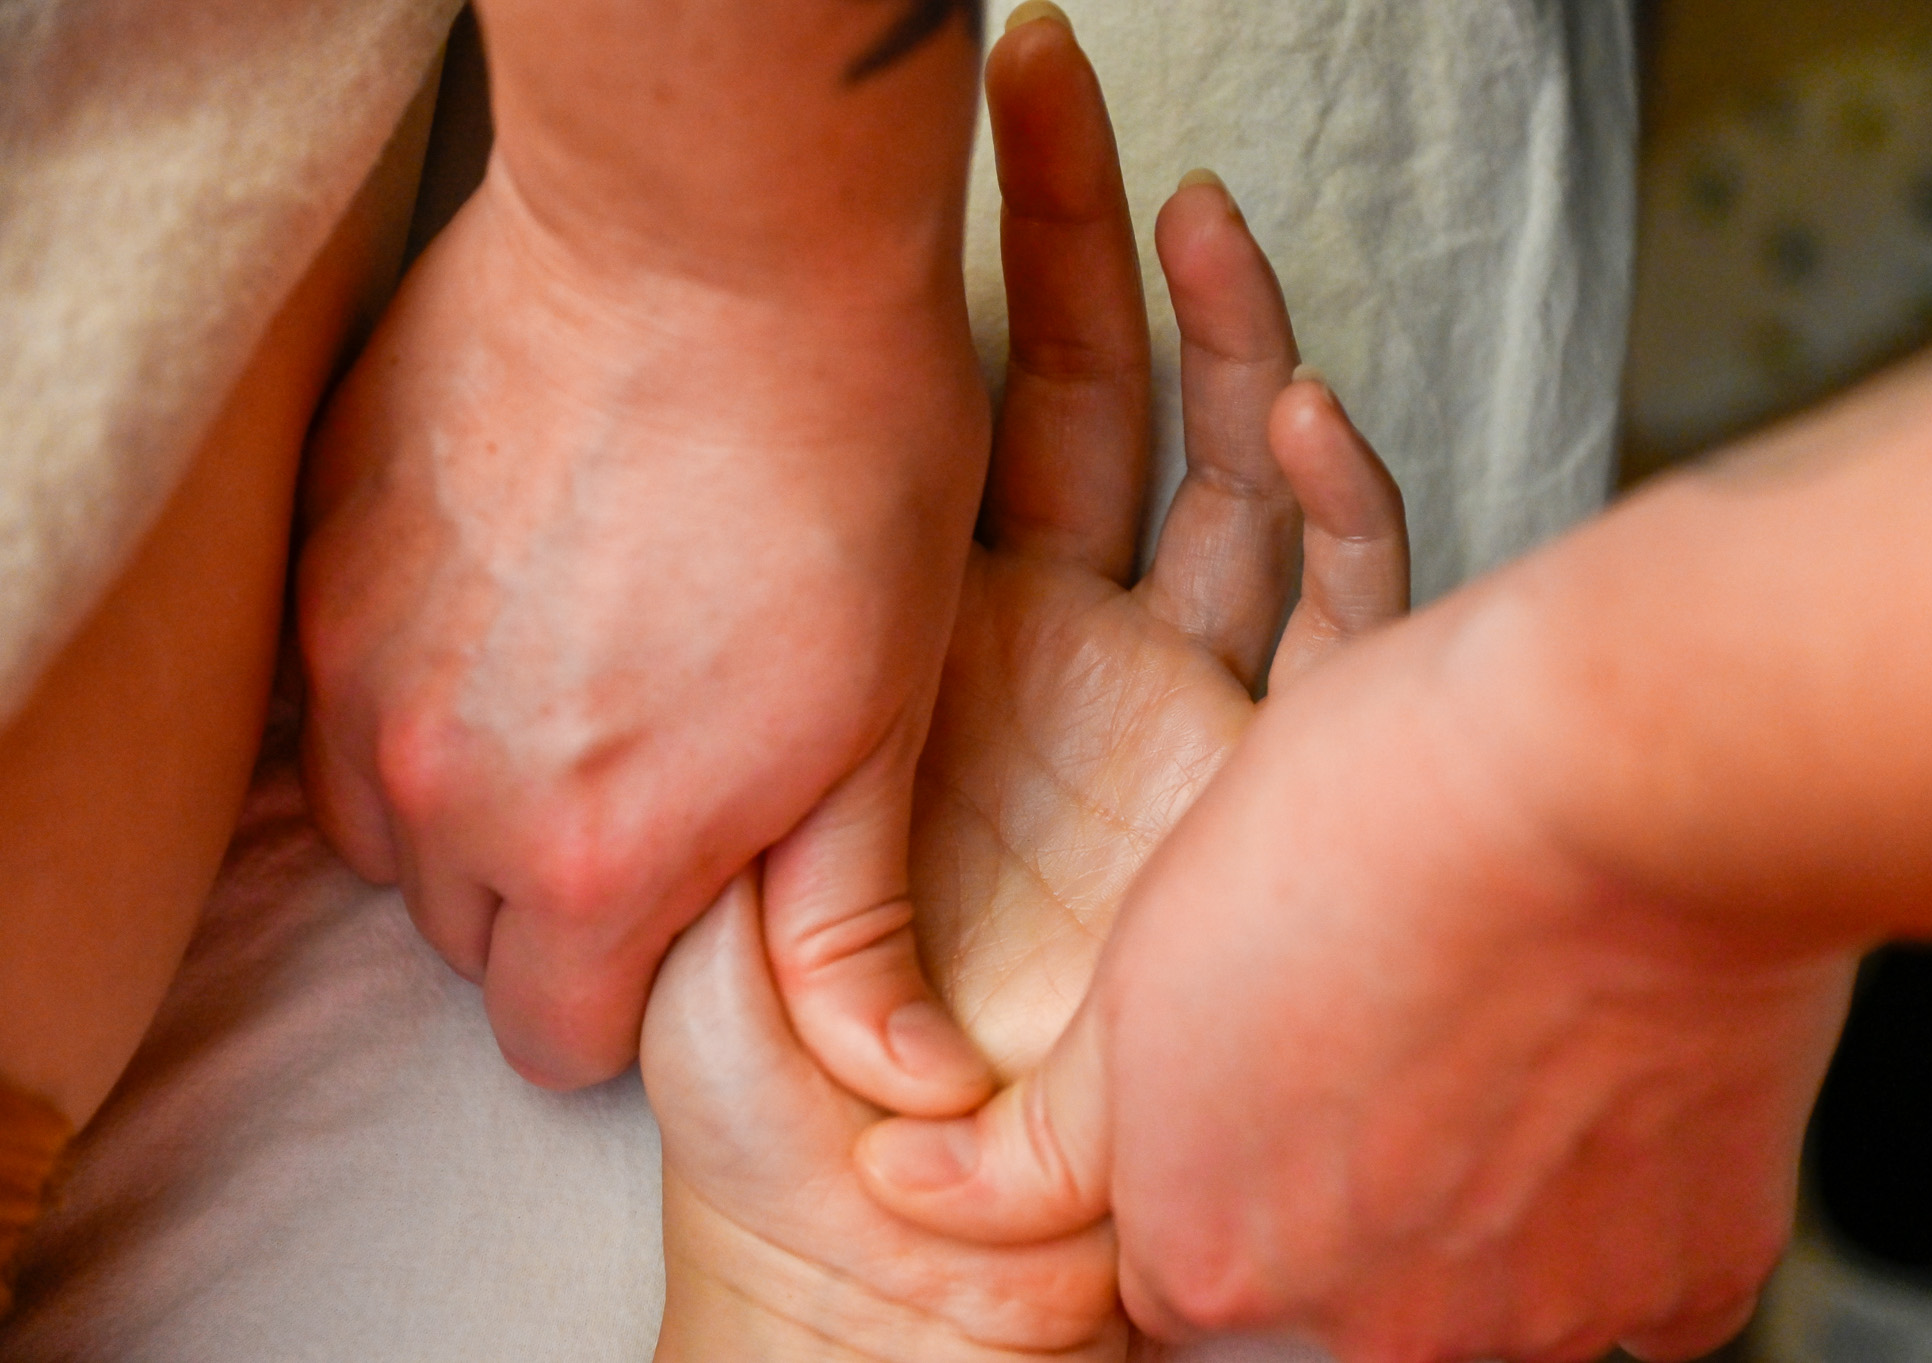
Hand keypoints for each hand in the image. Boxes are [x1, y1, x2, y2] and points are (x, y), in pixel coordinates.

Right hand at [294, 4, 992, 1103]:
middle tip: (656, 785)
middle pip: (467, 934)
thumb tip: (906, 1091)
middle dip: (555, 901)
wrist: (719, 232)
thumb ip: (848, 927)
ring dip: (468, 798)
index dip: (628, 1002)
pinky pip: (337, 686)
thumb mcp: (881, 721)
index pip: (550, 1041)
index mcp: (588, 858)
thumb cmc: (844, 470)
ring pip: (386, 819)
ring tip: (583, 689)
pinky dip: (412, 682)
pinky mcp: (322, 542)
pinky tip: (511, 599)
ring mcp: (355, 655)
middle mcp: (436, 783)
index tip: (684, 916)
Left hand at [640, 12, 1405, 1358]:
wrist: (898, 1257)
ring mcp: (1176, 705)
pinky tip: (1293, 396)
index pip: (955, 437)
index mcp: (922, 656)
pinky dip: (1333, 498)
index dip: (959, 290)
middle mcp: (1058, 660)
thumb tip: (673, 635)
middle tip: (1041, 75)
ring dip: (1209, 321)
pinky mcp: (1282, 778)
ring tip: (1175, 185)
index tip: (930, 153)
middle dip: (1067, 242)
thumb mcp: (700, 890)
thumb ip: (711, 768)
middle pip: (1080, 406)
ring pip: (1214, 468)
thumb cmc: (772, 1094)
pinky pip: (1334, 610)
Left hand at [864, 566, 1856, 1361]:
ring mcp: (1536, 1314)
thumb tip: (915, 1193)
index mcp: (1212, 1256)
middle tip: (1381, 1058)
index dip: (1211, 1185)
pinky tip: (1585, 1069)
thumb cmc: (1370, 833)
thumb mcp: (1142, 966)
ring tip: (1488, 1038)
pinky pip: (1629, 1279)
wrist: (1604, 775)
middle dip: (1341, 1212)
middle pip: (1331, 1310)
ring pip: (1481, 1294)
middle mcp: (1370, 1326)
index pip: (1180, 1287)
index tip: (1261, 1111)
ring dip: (1474, 1204)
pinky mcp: (1689, 1276)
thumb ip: (1051, 1131)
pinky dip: (1610, 1196)